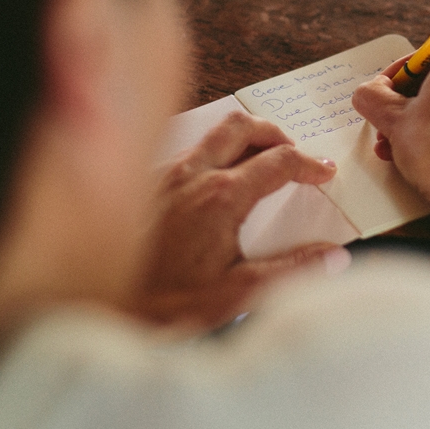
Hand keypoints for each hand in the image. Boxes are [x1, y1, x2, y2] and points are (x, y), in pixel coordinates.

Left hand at [129, 111, 342, 329]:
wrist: (95, 302)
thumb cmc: (160, 302)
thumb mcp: (235, 295)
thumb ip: (289, 271)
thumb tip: (334, 258)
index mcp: (222, 197)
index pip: (279, 162)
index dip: (309, 164)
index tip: (323, 174)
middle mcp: (192, 174)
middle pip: (245, 126)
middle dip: (277, 133)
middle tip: (294, 154)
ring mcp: (165, 174)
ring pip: (212, 133)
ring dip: (242, 139)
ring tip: (257, 160)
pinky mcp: (145, 181)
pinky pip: (185, 150)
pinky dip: (210, 154)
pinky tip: (212, 183)